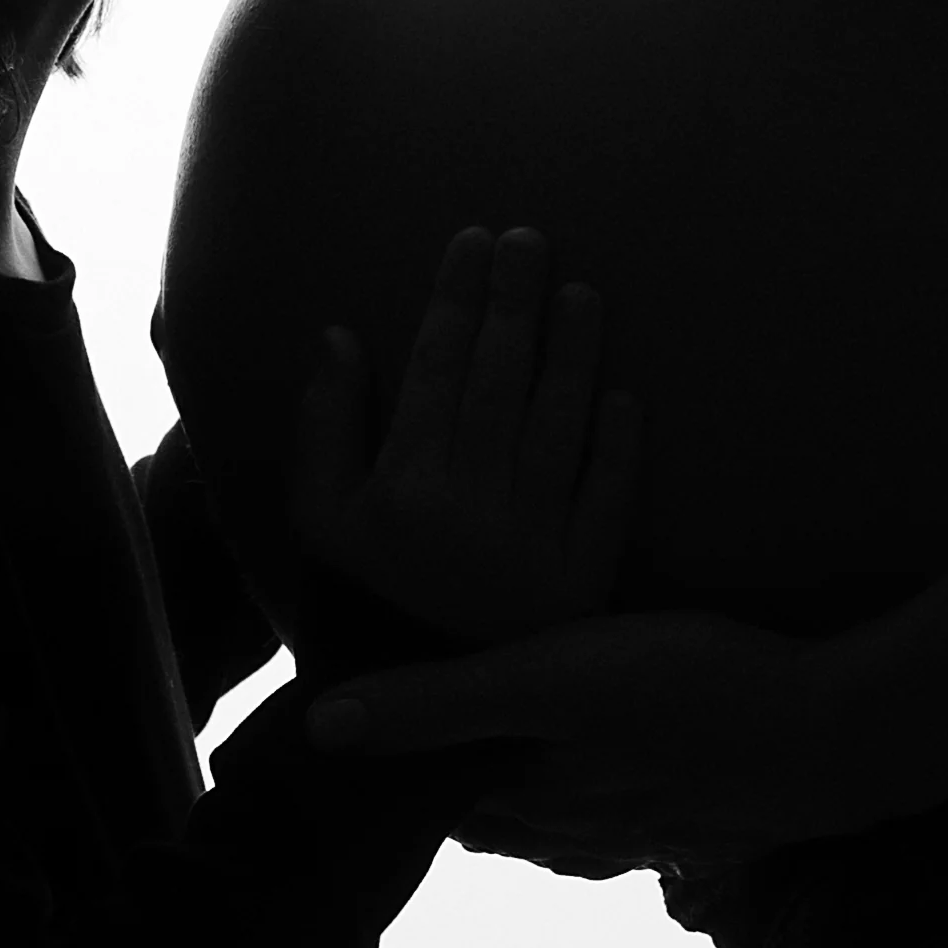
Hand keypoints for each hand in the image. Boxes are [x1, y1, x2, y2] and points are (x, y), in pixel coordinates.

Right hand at [292, 226, 641, 644]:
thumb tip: (337, 333)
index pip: (435, 367)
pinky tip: (626, 399)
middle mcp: (469, 507)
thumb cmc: (367, 594)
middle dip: (514, 301)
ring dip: (572, 356)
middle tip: (531, 237)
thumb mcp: (321, 519)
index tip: (472, 239)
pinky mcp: (581, 583)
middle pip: (499, 381)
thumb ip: (323, 424)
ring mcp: (531, 546)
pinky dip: (619, 451)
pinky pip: (606, 503)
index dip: (455, 297)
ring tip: (582, 292)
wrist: (422, 710)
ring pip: (558, 428)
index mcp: (404, 484)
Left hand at [307, 602, 947, 870]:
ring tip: (500, 762)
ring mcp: (652, 837)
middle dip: (452, 789)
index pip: (435, 805)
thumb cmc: (689, 693)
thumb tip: (325, 728)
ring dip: (527, 798)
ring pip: (562, 829)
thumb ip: (441, 702)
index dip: (396, 781)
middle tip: (417, 748)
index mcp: (534, 804)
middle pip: (494, 821)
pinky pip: (631, 827)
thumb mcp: (550, 679)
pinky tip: (618, 784)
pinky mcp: (709, 823)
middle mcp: (584, 837)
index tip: (361, 756)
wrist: (840, 738)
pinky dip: (602, 805)